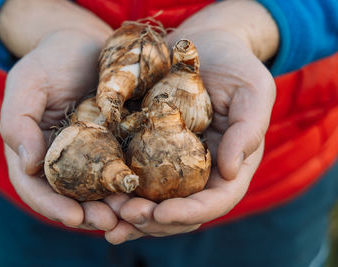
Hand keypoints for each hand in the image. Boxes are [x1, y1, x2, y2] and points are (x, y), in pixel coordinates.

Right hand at [0, 26, 121, 229]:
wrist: (86, 44)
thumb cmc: (51, 60)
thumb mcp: (27, 83)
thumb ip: (18, 122)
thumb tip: (26, 165)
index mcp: (35, 150)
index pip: (36, 187)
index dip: (53, 206)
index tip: (74, 217)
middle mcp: (63, 158)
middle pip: (72, 196)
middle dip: (90, 214)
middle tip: (111, 224)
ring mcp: (91, 153)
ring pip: (100, 188)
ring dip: (116, 206)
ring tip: (133, 215)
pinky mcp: (116, 143)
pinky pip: (123, 167)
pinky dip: (132, 184)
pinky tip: (146, 192)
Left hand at [104, 7, 277, 242]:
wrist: (203, 45)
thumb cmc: (234, 65)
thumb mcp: (252, 90)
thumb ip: (248, 129)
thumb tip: (230, 172)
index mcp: (229, 164)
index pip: (215, 201)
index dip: (189, 213)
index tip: (162, 213)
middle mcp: (200, 171)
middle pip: (180, 210)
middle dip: (153, 220)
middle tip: (125, 216)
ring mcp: (174, 163)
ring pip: (153, 202)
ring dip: (130, 214)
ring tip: (106, 214)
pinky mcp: (149, 149)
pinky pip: (133, 177)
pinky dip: (118, 192)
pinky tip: (99, 198)